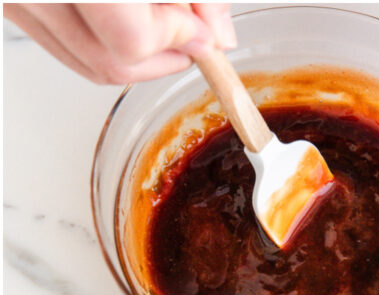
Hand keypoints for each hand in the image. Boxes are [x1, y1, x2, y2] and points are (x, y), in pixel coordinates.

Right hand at [4, 3, 235, 83]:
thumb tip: (217, 39)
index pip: (132, 41)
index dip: (177, 40)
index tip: (200, 29)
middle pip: (108, 64)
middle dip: (162, 56)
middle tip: (192, 32)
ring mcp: (13, 2)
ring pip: (85, 62)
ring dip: (136, 52)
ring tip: (160, 15)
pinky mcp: (11, 5)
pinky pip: (64, 42)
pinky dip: (103, 37)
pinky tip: (125, 10)